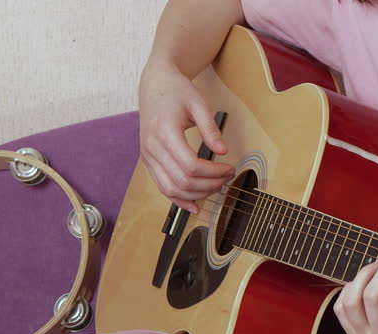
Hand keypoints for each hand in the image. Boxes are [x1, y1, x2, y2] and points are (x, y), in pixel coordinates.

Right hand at [138, 61, 234, 213]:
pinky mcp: (149, 161)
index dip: (213, 172)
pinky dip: (179, 200)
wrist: (155, 85)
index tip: (229, 168)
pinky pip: (162, 188)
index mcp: (165, 132)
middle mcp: (152, 147)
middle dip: (209, 184)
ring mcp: (148, 156)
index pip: (190, 165)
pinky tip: (195, 205)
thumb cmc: (176, 91)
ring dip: (197, 194)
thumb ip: (211, 128)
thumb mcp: (198, 103)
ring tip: (216, 187)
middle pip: (183, 181)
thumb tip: (223, 151)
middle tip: (227, 177)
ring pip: (172, 189)